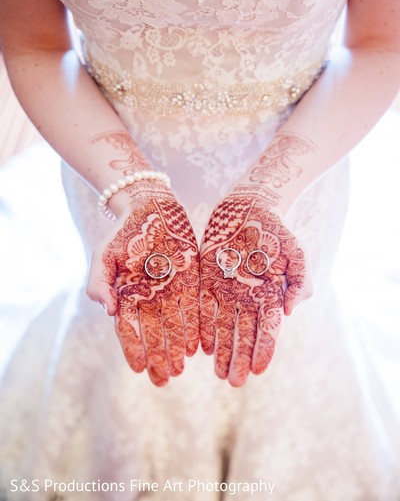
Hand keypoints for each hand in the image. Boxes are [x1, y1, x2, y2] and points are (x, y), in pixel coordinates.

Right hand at [87, 188, 199, 385]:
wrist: (151, 207)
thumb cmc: (124, 232)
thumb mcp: (104, 254)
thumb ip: (99, 281)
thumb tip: (106, 310)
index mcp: (127, 295)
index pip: (129, 329)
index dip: (133, 349)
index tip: (138, 368)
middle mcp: (149, 298)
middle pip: (154, 334)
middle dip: (158, 357)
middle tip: (164, 379)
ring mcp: (171, 291)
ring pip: (175, 326)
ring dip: (177, 348)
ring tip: (180, 368)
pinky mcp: (190, 281)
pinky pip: (193, 308)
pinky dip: (194, 327)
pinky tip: (197, 346)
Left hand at [200, 191, 311, 386]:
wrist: (250, 206)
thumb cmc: (276, 230)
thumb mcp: (295, 252)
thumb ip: (299, 281)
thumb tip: (290, 311)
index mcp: (269, 294)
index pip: (267, 329)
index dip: (263, 350)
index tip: (258, 371)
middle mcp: (247, 297)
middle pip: (243, 334)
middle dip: (239, 358)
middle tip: (234, 382)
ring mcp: (227, 289)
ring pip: (223, 326)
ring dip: (222, 350)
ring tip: (219, 372)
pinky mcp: (207, 278)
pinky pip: (205, 307)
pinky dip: (204, 327)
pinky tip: (202, 346)